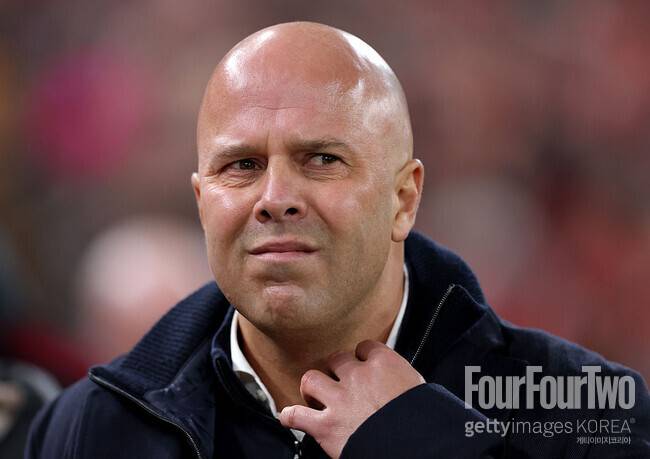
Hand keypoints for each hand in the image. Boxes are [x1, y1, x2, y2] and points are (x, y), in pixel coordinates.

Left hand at [279, 340, 425, 457]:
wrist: (416, 444)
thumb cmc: (422, 419)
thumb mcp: (418, 388)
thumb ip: (402, 380)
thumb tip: (399, 383)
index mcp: (384, 364)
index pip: (365, 347)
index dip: (363, 357)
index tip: (364, 365)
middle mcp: (358, 376)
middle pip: (337, 359)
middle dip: (338, 371)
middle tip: (343, 384)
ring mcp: (340, 399)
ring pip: (312, 379)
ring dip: (313, 387)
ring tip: (316, 395)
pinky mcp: (326, 425)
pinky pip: (297, 415)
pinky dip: (291, 416)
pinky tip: (290, 417)